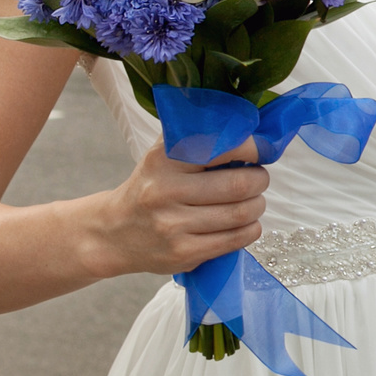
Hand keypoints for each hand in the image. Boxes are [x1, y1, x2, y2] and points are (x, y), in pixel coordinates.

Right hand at [86, 142, 271, 277]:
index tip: (261, 151)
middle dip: (259, 180)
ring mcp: (173, 225)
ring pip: (240, 213)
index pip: (223, 147)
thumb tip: (244, 123)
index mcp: (164, 159)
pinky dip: (251, 229)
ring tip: (253, 201)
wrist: (114, 233)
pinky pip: (234, 239)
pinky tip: (246, 223)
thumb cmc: (150, 186)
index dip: (254, 148)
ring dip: (257, 205)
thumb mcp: (162, 154)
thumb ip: (196, 135)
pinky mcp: (183, 253)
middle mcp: (166, 191)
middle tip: (258, 178)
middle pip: (239, 184)